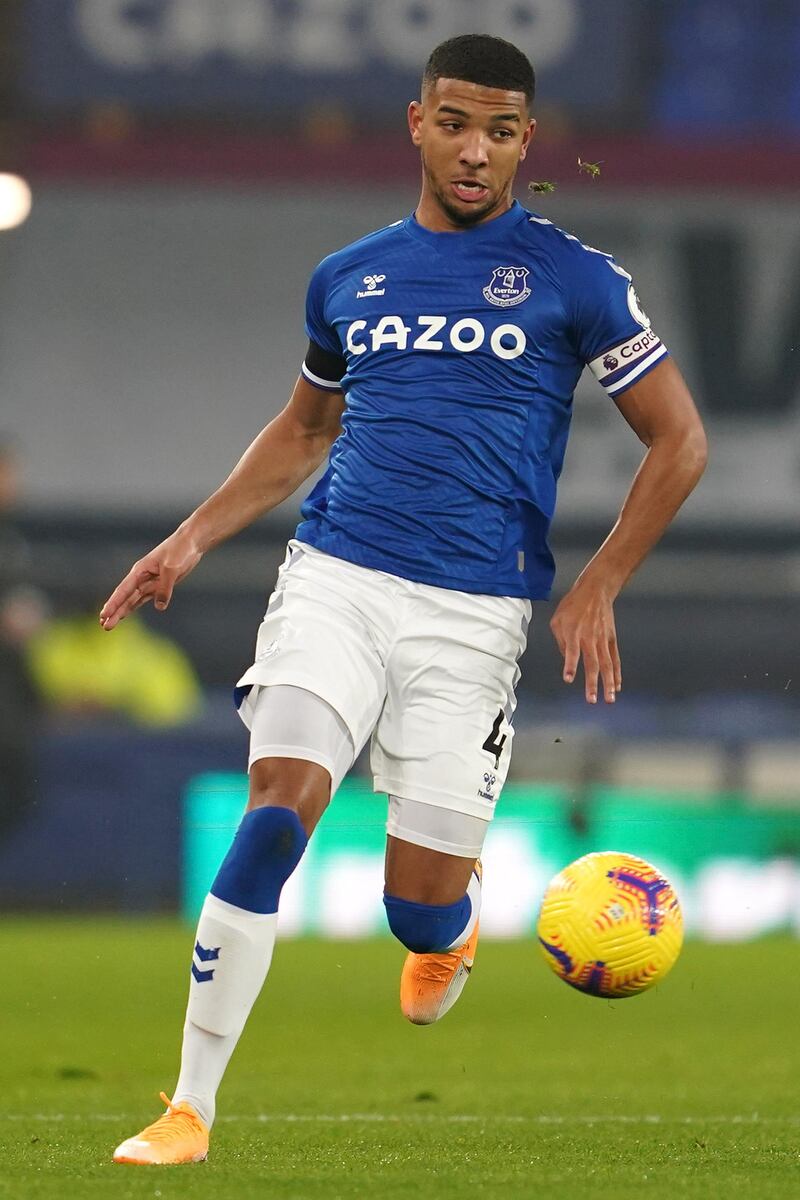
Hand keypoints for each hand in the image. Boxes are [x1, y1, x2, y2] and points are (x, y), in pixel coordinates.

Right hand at [99, 527, 202, 629]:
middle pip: (125, 598)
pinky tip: (124, 614)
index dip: (113, 604)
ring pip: (132, 600)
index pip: (123, 590)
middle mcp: (141, 577)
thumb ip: (165, 588)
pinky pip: (144, 598)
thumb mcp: (172, 568)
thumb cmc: (179, 551)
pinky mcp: (159, 585)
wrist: (190, 542)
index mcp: (140, 571)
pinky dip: (134, 607)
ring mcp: (149, 581)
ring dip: (121, 611)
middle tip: (105, 627)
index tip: (104, 615)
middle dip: (115, 612)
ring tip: (109, 625)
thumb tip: (159, 606)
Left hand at [549, 577, 621, 703]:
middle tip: (591, 700)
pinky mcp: (611, 640)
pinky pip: (615, 659)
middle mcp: (590, 638)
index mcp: (574, 633)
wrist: (596, 591)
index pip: (572, 652)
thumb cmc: (573, 605)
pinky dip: (617, 673)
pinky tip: (617, 686)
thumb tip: (567, 659)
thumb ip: (560, 641)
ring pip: (607, 665)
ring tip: (610, 699)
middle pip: (592, 663)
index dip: (570, 665)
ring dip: (608, 683)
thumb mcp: (557, 620)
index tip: (569, 678)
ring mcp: (603, 640)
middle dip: (592, 683)